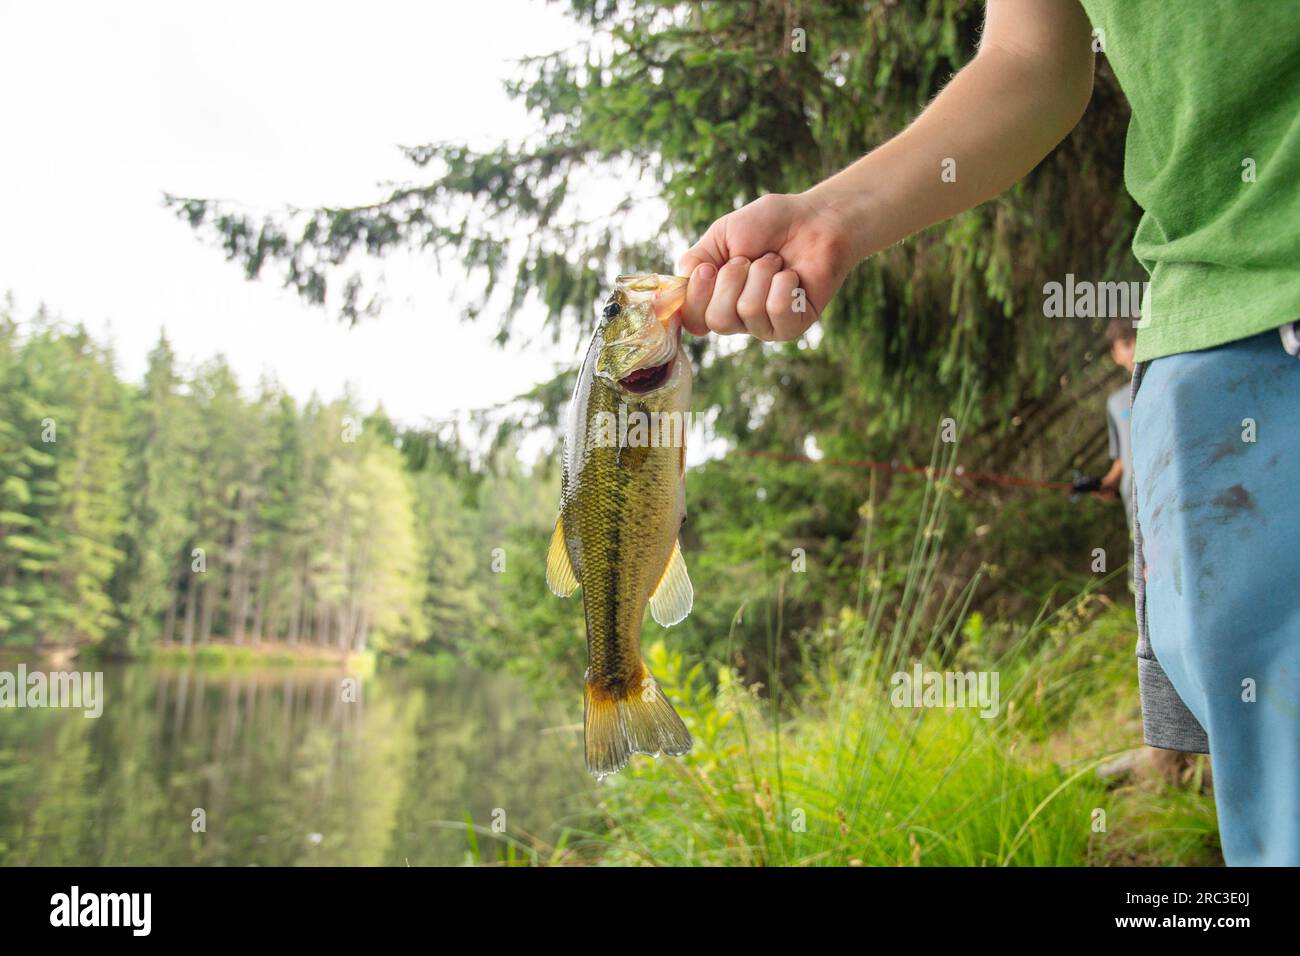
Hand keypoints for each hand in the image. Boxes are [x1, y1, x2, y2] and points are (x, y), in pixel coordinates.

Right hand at [676, 191, 861, 340]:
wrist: (814, 219)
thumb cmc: (768, 225)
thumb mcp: (721, 235)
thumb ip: (694, 261)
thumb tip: (679, 285)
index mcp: (715, 298)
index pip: (691, 319)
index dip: (696, 296)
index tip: (708, 267)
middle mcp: (737, 317)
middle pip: (717, 321)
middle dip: (731, 281)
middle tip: (749, 259)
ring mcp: (765, 325)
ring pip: (747, 313)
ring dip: (761, 276)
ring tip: (775, 261)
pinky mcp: (792, 326)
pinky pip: (777, 314)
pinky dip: (783, 285)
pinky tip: (792, 276)